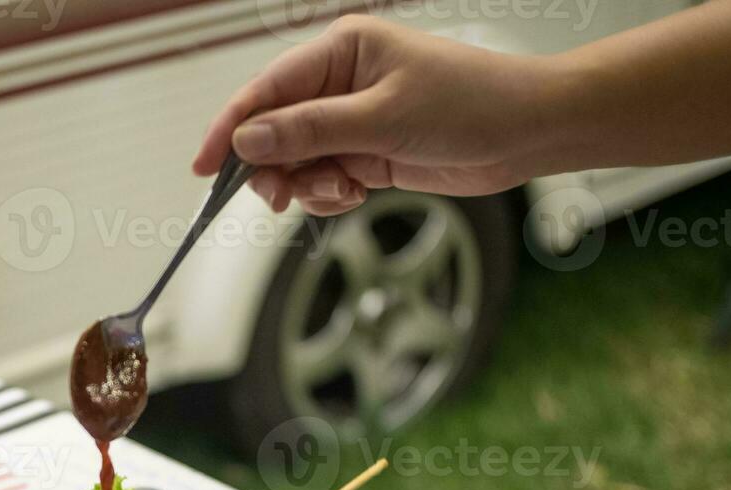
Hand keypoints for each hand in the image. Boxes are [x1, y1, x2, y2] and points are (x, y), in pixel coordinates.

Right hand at [194, 16, 551, 215]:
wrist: (526, 132)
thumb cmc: (468, 104)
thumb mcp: (382, 119)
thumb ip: (309, 132)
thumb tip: (247, 142)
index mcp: (339, 51)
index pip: (265, 91)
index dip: (229, 129)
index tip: (204, 168)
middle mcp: (338, 83)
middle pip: (272, 131)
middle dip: (273, 168)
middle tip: (280, 197)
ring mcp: (350, 120)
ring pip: (295, 162)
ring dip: (305, 186)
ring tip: (338, 192)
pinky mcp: (365, 152)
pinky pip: (321, 179)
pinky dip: (327, 195)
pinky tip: (352, 194)